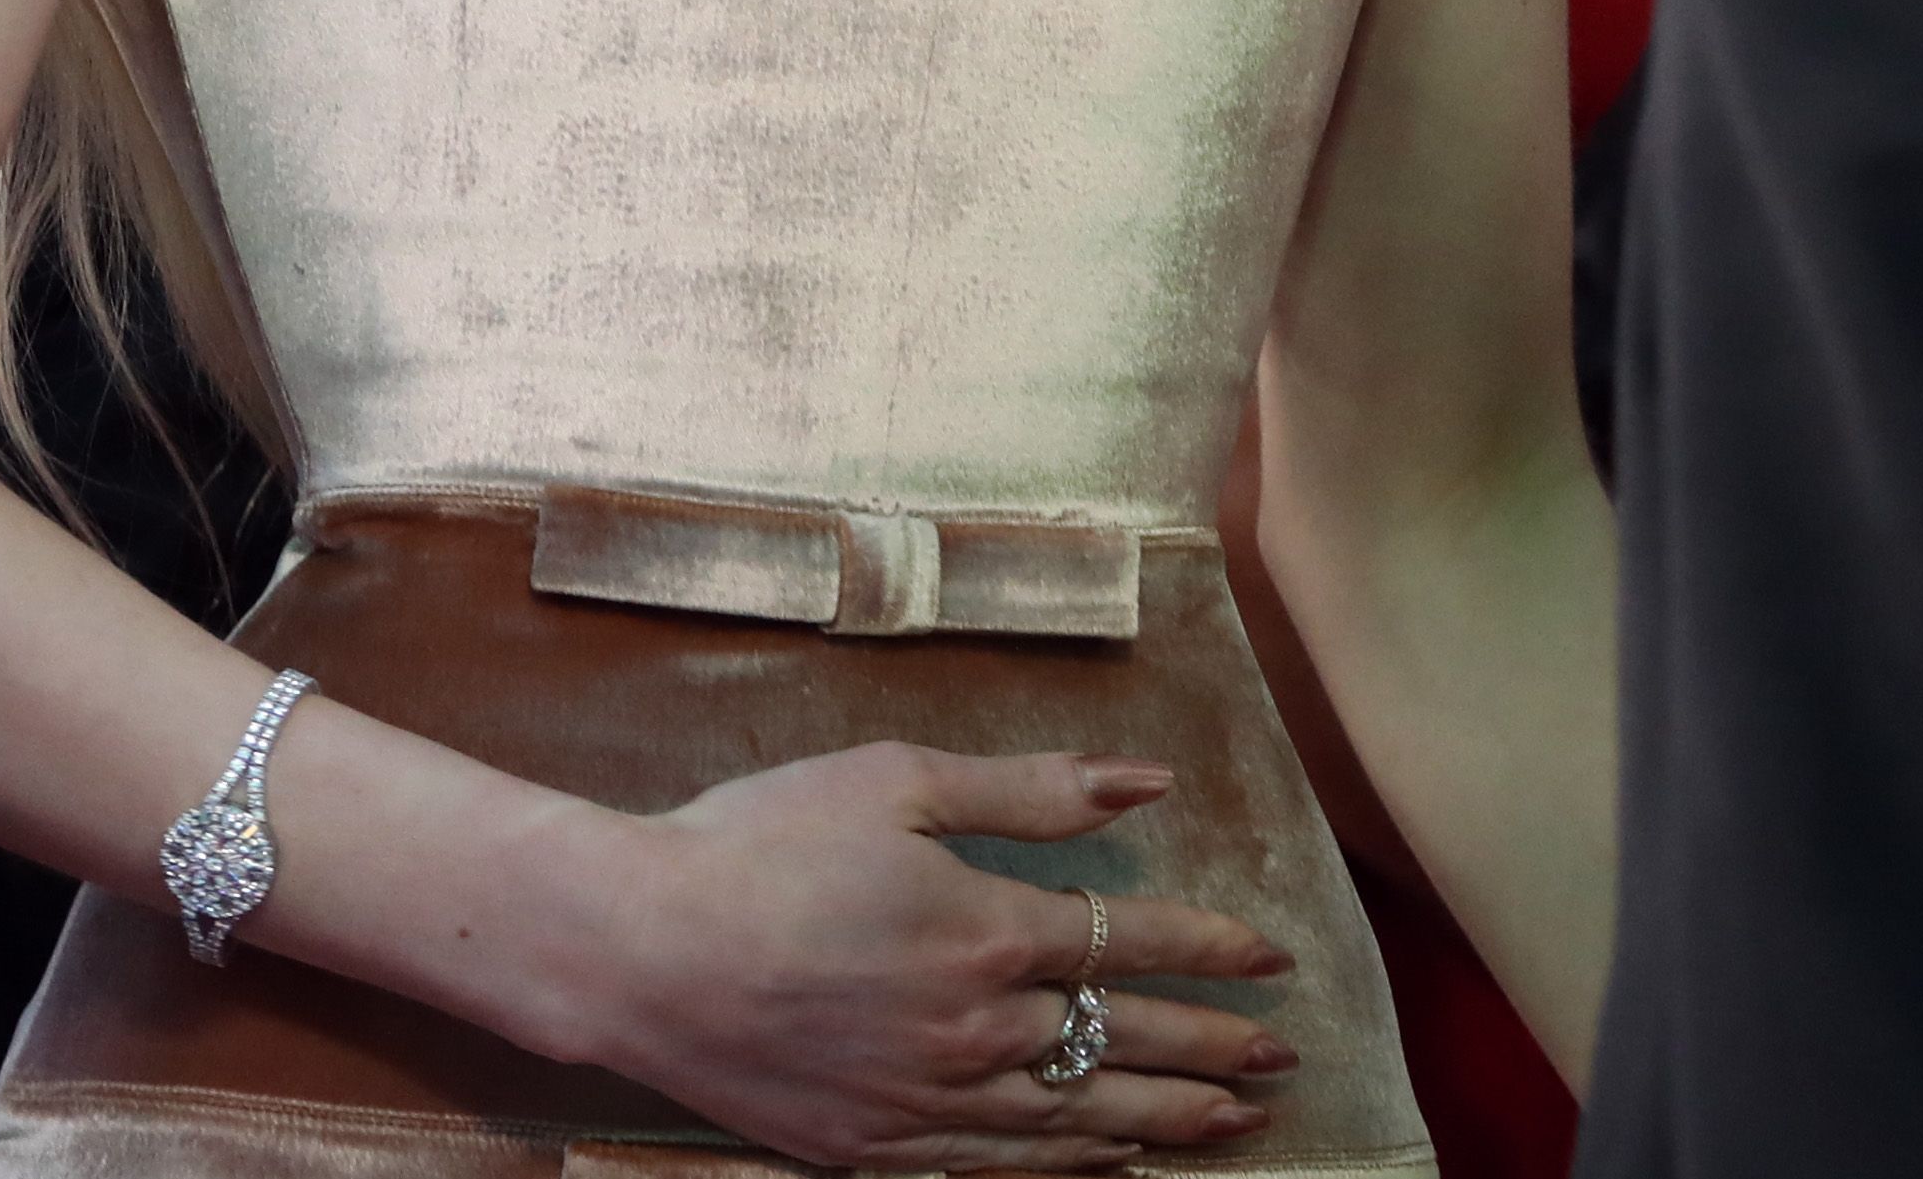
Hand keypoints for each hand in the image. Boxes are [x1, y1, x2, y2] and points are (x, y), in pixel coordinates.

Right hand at [558, 745, 1291, 1172]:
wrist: (638, 951)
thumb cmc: (756, 844)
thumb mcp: (893, 781)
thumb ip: (1027, 789)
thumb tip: (1143, 782)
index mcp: (985, 931)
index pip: (1133, 946)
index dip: (1212, 952)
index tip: (1271, 961)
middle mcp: (976, 1031)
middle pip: (1126, 1044)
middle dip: (1217, 1050)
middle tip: (1283, 1058)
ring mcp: (930, 1103)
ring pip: (1080, 1122)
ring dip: (1169, 1121)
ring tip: (1235, 1122)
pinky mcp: (880, 1150)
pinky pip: (1004, 1168)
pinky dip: (1072, 1164)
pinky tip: (1112, 1161)